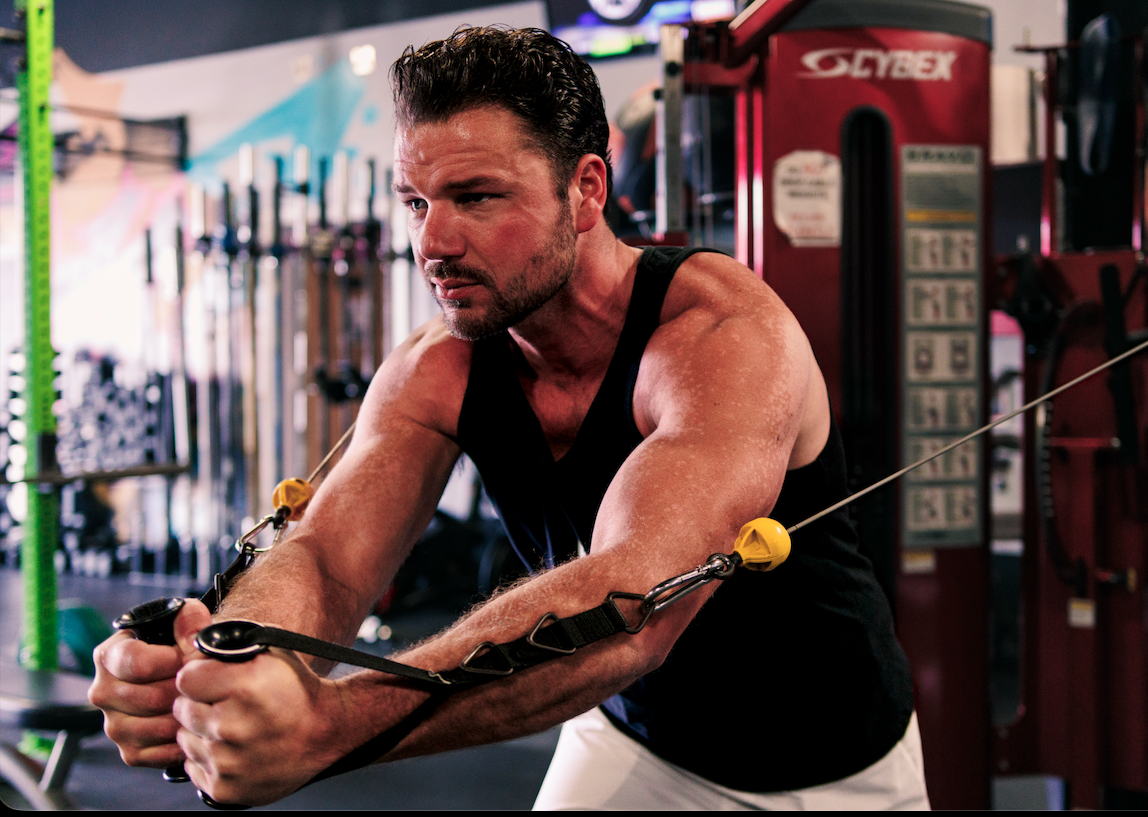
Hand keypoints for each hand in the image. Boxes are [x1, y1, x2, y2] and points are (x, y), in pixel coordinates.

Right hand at [88, 598, 212, 768]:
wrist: (189, 676)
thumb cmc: (183, 647)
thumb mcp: (186, 625)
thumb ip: (190, 620)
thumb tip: (190, 622)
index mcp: (109, 656)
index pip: (136, 662)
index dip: (171, 660)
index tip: (187, 658)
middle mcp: (102, 691)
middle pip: (151, 698)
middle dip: (184, 690)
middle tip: (201, 683)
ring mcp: (113, 725)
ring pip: (157, 726)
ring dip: (186, 715)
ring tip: (199, 701)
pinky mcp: (129, 751)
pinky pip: (159, 753)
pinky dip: (182, 741)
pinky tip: (192, 724)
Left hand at [172, 620, 356, 805]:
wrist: (326, 731)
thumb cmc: (297, 689)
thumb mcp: (270, 652)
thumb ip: (226, 645)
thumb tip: (188, 643)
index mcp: (244, 687)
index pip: (185, 679)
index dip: (200, 676)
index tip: (214, 680)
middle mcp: (233, 727)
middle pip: (182, 710)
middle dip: (201, 704)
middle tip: (228, 704)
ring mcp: (228, 762)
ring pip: (185, 740)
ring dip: (203, 732)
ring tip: (234, 726)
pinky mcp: (225, 789)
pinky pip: (193, 767)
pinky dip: (208, 758)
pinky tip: (233, 748)